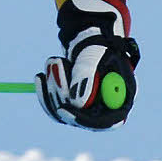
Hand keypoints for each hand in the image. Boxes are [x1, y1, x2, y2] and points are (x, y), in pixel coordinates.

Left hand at [35, 0, 139, 130]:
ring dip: (51, 87)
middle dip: (59, 96)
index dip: (84, 119)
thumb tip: (77, 103)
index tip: (63, 110)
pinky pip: (54, 105)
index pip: (106, 122)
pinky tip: (40, 75)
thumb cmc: (97, 46)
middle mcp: (105, 108)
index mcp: (120, 99)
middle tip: (48, 74)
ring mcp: (88, 106)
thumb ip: (87, 77)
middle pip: (79, 118)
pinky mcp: (72, 103)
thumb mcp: (93, 56)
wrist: (89, 38)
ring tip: (53, 61)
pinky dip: (44, 91)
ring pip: (62, 111)